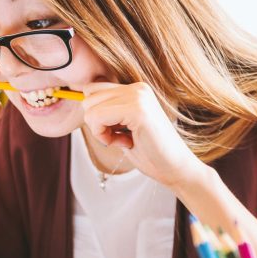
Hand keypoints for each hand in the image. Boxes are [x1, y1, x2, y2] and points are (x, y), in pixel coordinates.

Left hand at [79, 81, 205, 188]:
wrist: (175, 169)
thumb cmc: (150, 153)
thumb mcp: (123, 127)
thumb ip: (107, 111)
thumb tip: (81, 100)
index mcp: (136, 89)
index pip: (92, 90)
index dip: (96, 116)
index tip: (117, 132)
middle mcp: (137, 88)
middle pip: (88, 97)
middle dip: (97, 123)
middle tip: (121, 138)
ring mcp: (138, 96)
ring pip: (90, 108)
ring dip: (101, 131)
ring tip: (125, 140)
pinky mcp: (137, 110)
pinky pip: (97, 118)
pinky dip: (104, 136)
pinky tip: (126, 143)